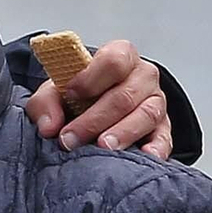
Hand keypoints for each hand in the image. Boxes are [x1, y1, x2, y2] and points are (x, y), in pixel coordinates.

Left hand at [25, 39, 172, 159]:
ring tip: (103, 148)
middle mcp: (143, 76)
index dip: (91, 78)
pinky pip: (165, 138)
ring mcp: (156, 102)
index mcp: (120, 56)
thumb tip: (49, 127)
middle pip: (126, 95)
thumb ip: (46, 102)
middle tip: (72, 139)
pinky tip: (143, 156)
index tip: (70, 94)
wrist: (95, 103)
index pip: (113, 60)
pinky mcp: (163, 128)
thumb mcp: (56, 90)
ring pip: (147, 115)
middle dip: (96, 119)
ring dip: (123, 133)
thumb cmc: (79, 92)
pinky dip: (156, 148)